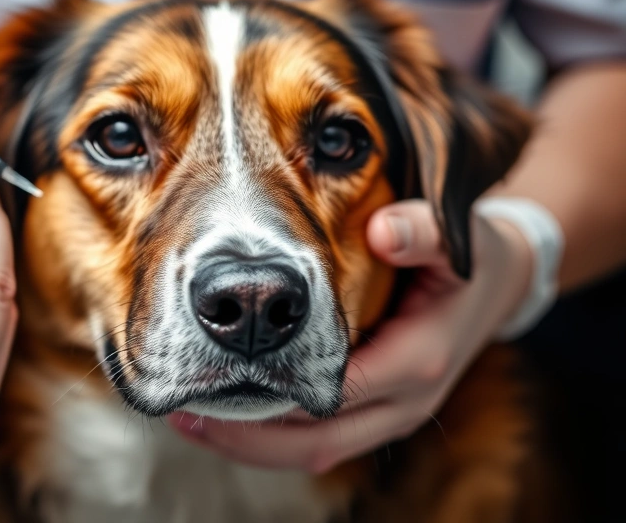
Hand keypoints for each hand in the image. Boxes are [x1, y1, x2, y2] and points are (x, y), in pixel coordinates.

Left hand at [168, 200, 532, 472]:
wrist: (498, 284)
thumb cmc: (469, 259)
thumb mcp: (456, 237)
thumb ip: (423, 231)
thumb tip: (385, 230)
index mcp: (418, 361)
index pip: (333, 394)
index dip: (271, 396)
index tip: (212, 385)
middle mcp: (404, 402)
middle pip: (315, 442)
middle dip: (246, 438)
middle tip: (185, 418)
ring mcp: (391, 414)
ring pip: (314, 451)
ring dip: (252, 445)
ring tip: (192, 423)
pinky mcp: (378, 414)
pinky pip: (320, 440)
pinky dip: (272, 438)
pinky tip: (228, 418)